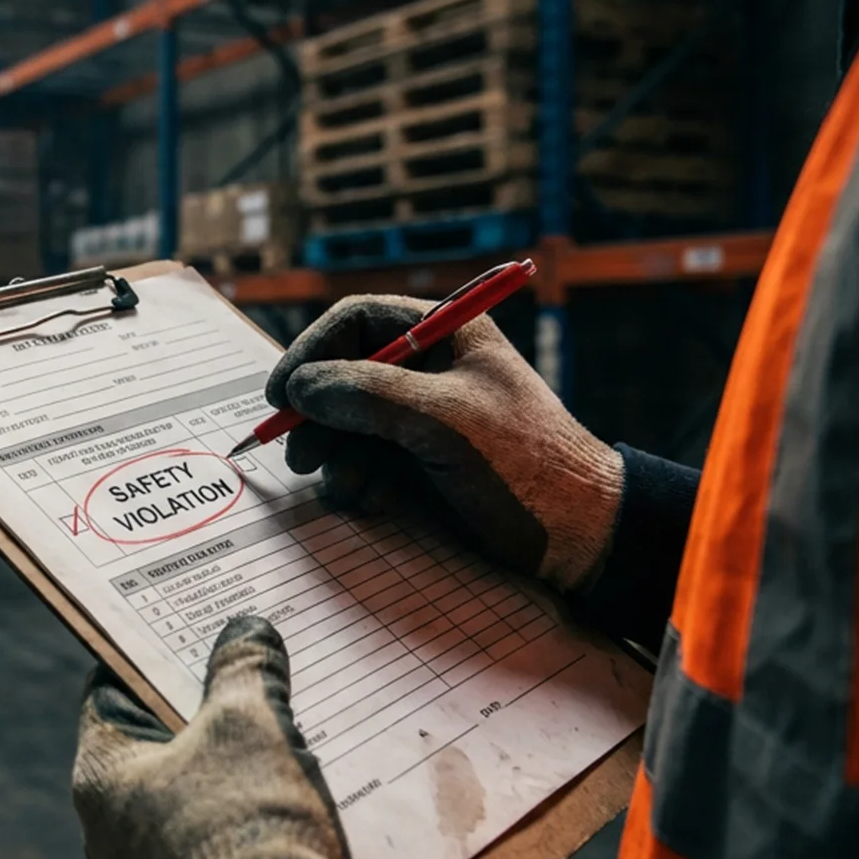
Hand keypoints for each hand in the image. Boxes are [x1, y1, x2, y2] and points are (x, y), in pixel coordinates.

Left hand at [72, 617, 350, 858]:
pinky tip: (288, 805)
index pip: (109, 691)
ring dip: (230, 768)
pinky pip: (213, 846)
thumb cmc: (244, 825)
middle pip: (153, 746)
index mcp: (100, 777)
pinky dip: (244, 820)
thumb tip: (247, 629)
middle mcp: (109, 832)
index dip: (148, 653)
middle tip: (245, 673)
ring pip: (187, 798)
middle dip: (202, 710)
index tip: (184, 626)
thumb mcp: (250, 723)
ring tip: (282, 735)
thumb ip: (245, 669)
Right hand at [265, 295, 623, 591]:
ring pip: (345, 424)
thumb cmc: (523, 464)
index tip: (281, 393)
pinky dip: (353, 480)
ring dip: (332, 454)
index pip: (356, 321)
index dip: (311, 351)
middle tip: (298, 454)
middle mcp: (427, 369)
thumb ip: (366, 394)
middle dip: (316, 415)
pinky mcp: (418, 464)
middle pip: (341, 374)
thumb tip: (300, 389)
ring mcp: (420, 419)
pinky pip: (362, 462)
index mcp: (444, 333)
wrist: (577, 537)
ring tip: (345, 486)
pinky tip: (366, 500)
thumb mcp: (443, 418)